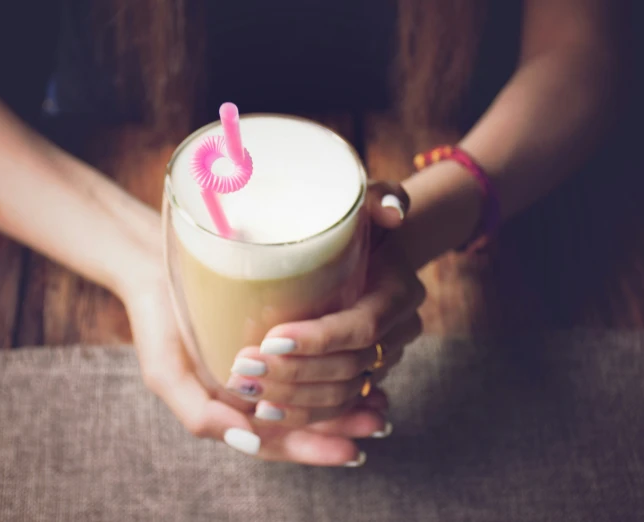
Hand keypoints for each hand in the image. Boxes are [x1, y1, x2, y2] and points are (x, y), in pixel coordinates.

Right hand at [119, 256, 388, 466]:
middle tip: (377, 423)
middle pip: (303, 421)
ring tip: (380, 403)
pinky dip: (340, 368)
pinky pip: (313, 360)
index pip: (278, 442)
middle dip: (341, 425)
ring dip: (348, 401)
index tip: (351, 451)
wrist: (151, 266)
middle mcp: (250, 393)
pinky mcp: (275, 334)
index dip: (315, 450)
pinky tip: (365, 365)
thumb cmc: (157, 319)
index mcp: (227, 410)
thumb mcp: (166, 371)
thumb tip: (248, 439)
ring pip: (313, 394)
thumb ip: (199, 413)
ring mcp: (264, 366)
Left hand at [225, 182, 425, 426]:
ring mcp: (382, 361)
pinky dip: (302, 415)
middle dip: (295, 374)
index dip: (319, 339)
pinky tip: (265, 413)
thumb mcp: (366, 200)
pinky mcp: (362, 378)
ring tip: (246, 389)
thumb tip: (394, 211)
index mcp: (398, 293)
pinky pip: (337, 408)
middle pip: (349, 369)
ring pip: (343, 396)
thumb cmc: (361, 222)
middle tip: (244, 367)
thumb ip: (381, 195)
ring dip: (293, 401)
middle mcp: (396, 334)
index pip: (362, 327)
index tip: (271, 338)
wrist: (376, 251)